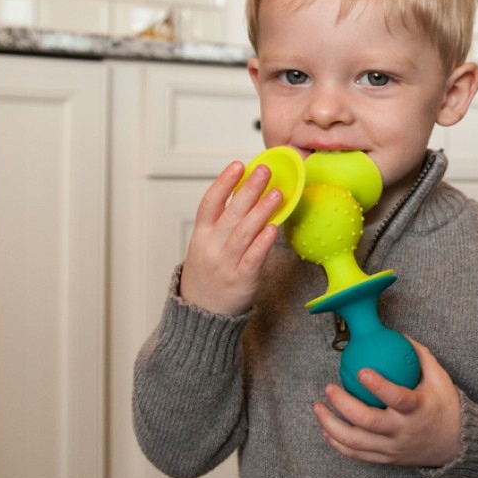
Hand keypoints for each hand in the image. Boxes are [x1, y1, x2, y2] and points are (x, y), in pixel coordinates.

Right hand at [179, 161, 282, 314]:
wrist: (200, 312)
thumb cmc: (208, 273)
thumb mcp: (205, 244)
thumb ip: (223, 222)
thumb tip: (248, 193)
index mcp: (201, 234)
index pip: (210, 203)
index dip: (224, 182)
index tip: (239, 165)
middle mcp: (211, 246)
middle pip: (231, 213)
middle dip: (249, 190)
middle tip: (265, 172)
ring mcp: (225, 264)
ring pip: (244, 233)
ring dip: (261, 211)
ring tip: (277, 194)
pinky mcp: (240, 280)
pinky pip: (253, 258)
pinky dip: (262, 243)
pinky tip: (274, 228)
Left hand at [312, 337, 461, 466]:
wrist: (456, 446)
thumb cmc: (445, 406)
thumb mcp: (440, 378)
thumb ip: (420, 356)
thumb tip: (399, 335)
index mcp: (418, 410)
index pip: (396, 398)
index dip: (378, 386)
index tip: (361, 371)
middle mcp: (403, 431)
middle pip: (368, 421)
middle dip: (343, 404)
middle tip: (329, 387)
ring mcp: (393, 448)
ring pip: (355, 441)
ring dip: (331, 425)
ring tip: (318, 407)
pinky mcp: (386, 459)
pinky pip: (357, 454)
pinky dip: (338, 443)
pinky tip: (326, 429)